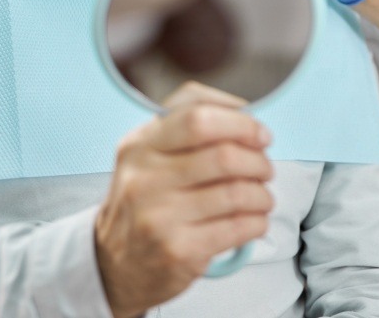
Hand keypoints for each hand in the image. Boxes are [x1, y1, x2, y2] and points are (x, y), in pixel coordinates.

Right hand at [94, 82, 273, 317]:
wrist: (113, 264)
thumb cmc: (144, 200)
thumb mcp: (147, 155)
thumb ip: (185, 127)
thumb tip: (243, 114)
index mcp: (140, 144)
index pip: (196, 115)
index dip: (239, 122)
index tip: (259, 133)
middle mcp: (144, 177)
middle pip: (223, 155)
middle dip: (257, 160)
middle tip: (265, 167)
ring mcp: (159, 215)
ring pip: (236, 192)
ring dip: (261, 194)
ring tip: (262, 197)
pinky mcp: (177, 250)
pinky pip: (237, 228)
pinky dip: (257, 221)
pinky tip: (255, 220)